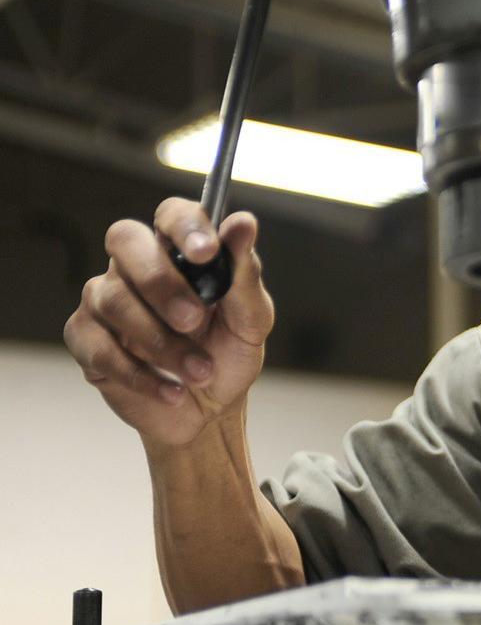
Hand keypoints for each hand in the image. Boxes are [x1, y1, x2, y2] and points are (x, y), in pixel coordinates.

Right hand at [64, 197, 274, 445]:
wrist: (210, 409)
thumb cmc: (229, 354)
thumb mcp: (250, 320)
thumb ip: (245, 274)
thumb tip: (244, 223)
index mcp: (180, 252)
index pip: (171, 215)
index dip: (185, 226)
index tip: (207, 251)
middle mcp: (136, 266)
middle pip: (124, 240)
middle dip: (159, 280)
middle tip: (194, 320)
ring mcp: (105, 300)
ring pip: (114, 300)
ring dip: (161, 342)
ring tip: (200, 371)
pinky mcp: (87, 339)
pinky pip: (100, 348)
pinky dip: (141, 374)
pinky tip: (172, 391)